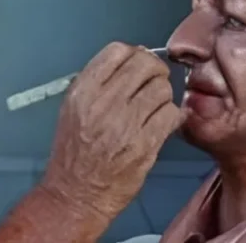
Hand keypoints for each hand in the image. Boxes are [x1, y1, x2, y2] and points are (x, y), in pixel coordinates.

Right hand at [40, 42, 183, 223]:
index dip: (134, 53)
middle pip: (145, 65)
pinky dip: (171, 117)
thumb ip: (100, 81)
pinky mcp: (144, 145)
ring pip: (162, 89)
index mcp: (83, 91)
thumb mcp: (73, 107)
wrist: (75, 194)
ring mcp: (125, 124)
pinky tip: (162, 124)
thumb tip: (135, 56)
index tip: (139, 64)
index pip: (117, 51)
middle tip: (155, 82)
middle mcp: (103, 103)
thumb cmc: (74, 152)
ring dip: (163, 96)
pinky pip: (171, 115)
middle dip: (156, 71)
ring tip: (154, 108)